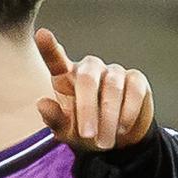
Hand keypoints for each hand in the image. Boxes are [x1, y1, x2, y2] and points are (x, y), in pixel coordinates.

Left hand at [33, 28, 155, 150]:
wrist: (117, 142)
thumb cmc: (85, 132)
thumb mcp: (66, 132)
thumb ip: (54, 119)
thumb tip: (41, 103)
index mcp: (66, 78)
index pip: (56, 60)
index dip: (49, 48)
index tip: (41, 34)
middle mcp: (89, 69)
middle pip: (87, 77)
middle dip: (87, 108)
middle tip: (88, 135)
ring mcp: (113, 72)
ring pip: (112, 87)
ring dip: (108, 117)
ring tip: (104, 143)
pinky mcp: (136, 79)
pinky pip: (133, 90)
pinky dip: (128, 111)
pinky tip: (122, 128)